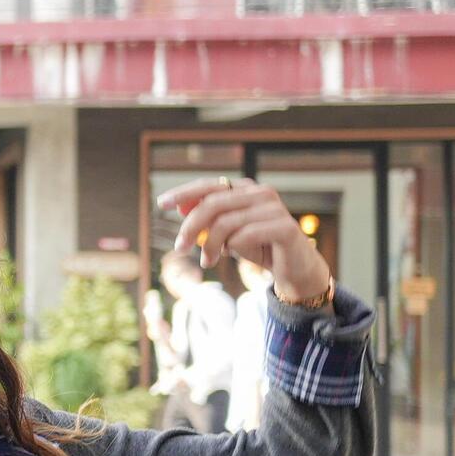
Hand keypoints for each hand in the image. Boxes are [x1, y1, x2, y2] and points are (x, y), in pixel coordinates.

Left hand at [156, 177, 333, 303]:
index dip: (184, 193)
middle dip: (190, 227)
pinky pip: (245, 235)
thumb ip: (208, 219)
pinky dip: (232, 248)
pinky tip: (230, 255)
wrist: (293, 269)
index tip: (161, 204)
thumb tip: (180, 207)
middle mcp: (261, 193)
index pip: (209, 186)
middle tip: (180, 248)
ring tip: (207, 261)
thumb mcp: (226, 233)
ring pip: (225, 222)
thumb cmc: (258, 247)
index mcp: (246, 189)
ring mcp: (274, 208)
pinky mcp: (285, 227)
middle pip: (212, 204)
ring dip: (209, 245)